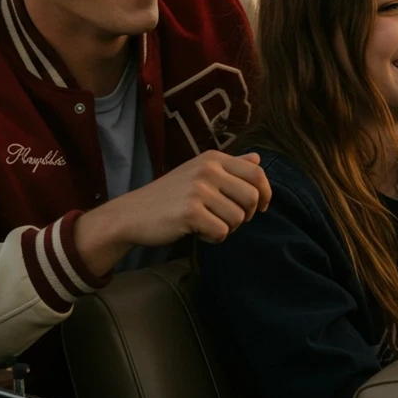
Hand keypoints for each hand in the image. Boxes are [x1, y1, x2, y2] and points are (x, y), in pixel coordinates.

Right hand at [75, 151, 271, 274]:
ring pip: (238, 218)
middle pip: (252, 198)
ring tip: (206, 224)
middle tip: (228, 220)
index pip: (257, 173)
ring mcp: (199, 190)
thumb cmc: (170, 196)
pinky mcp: (191, 212)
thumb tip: (257, 158)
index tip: (262, 207)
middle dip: (247, 215)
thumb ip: (231, 166)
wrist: (132, 214)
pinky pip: (221, 232)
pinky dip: (213, 239)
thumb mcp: (199, 172)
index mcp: (213, 158)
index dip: (266, 193)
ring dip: (227, 228)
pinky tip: (197, 232)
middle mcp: (208, 170)